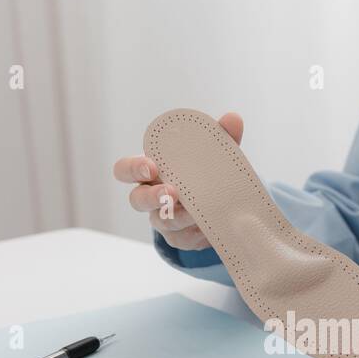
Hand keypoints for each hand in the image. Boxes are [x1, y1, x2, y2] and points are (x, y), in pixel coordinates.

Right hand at [112, 112, 243, 250]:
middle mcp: (150, 197)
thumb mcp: (211, 154)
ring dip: (178, 216)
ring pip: (161, 222)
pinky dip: (196, 232)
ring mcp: (163, 221)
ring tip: (195, 212)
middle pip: (136, 200)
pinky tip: (208, 226)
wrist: (216, 205)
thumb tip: (233, 119)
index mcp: (150, 173)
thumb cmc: (201, 173)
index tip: (151, 166)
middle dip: (152, 196)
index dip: (132, 169)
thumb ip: (220, 137)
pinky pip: (183, 238)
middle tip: (171, 192)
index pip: (125, 170)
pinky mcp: (180, 238)